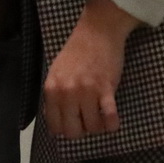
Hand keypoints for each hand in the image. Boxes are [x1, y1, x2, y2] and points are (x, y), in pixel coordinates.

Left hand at [40, 0, 138, 138]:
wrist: (98, 30)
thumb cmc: (77, 50)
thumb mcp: (57, 72)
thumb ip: (54, 96)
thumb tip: (56, 123)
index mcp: (52, 88)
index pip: (55, 126)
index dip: (65, 129)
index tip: (73, 123)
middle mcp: (66, 92)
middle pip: (73, 132)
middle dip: (82, 130)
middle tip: (87, 119)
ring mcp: (86, 91)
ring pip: (92, 128)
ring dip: (98, 126)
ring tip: (100, 115)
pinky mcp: (105, 88)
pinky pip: (109, 118)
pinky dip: (112, 124)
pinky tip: (112, 120)